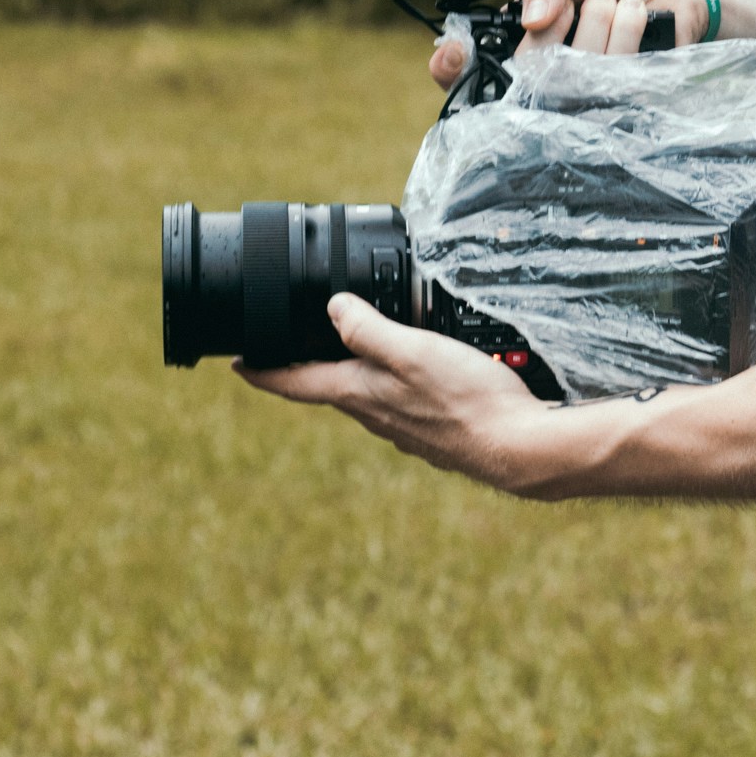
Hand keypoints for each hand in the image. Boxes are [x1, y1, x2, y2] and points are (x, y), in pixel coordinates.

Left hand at [235, 295, 571, 494]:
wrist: (518, 447)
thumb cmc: (467, 400)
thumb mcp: (414, 351)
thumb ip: (370, 331)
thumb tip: (331, 309)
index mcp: (360, 395)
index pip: (294, 384)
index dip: (261, 371)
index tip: (237, 362)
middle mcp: (375, 416)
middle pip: (329, 388)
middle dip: (310, 366)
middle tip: (298, 344)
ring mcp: (403, 428)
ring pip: (366, 396)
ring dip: (354, 373)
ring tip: (356, 348)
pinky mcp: (432, 432)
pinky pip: (400, 402)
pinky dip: (394, 383)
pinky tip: (415, 371)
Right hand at [426, 0, 710, 86]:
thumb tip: (530, 16)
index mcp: (528, 39)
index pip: (472, 74)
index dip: (454, 70)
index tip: (453, 53)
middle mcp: (552, 73)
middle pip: (528, 72)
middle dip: (555, 26)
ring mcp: (589, 91)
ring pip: (575, 75)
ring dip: (599, 21)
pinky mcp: (629, 96)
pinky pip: (618, 77)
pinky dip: (630, 30)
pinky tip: (640, 13)